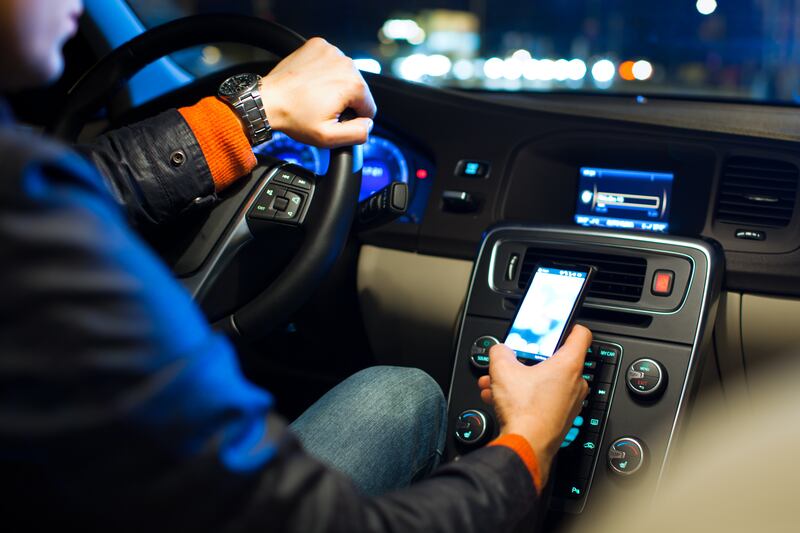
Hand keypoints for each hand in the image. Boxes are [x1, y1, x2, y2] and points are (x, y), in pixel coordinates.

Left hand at [259, 37, 375, 147]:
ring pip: (345, 75)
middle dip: (344, 101)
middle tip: (321, 108)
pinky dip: (324, 71)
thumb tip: (369, 125)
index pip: (369, 108)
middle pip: (358, 90)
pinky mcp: (319, 45)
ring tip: (314, 95)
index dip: (353, 118)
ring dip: (335, 85)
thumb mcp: (329, 137)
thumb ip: (358, 134)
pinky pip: (331, 61)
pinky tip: (311, 82)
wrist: (268, 100)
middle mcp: (346, 63)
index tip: (334, 118)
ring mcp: (332, 51)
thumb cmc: (294, 117)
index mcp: (353, 85)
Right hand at [478, 325, 591, 484]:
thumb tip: (498, 350)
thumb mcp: (502, 370)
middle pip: (555, 360)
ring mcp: (570, 403)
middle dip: (528, 360)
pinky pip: (543, 399)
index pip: (581, 334)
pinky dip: (524, 396)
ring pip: (544, 382)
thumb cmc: (525, 412)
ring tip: (498, 383)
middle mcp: (575, 383)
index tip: (558, 326)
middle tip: (514, 362)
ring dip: (521, 380)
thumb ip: (499, 352)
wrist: (525, 446)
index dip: (568, 326)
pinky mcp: (561, 418)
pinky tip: (501, 400)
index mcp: (568, 365)